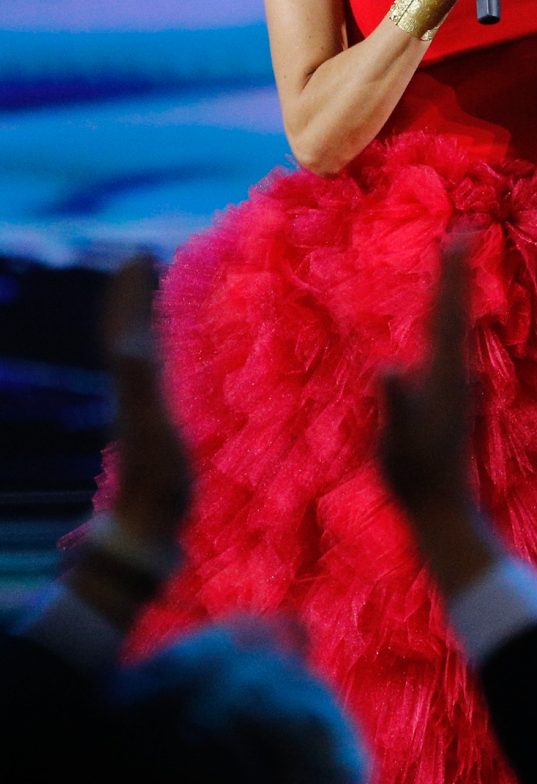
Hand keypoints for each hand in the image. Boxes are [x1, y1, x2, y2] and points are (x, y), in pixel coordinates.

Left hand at [101, 254, 188, 545]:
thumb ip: (140, 385)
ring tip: (152, 298)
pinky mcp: (153, 429)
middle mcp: (131, 392)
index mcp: (131, 383)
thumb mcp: (150, 426)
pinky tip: (164, 359)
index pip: (127, 327)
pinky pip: (152, 378)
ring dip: (142, 320)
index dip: (131, 292)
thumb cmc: (154, 480)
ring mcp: (140, 411)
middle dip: (132, 297)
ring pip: (136, 353)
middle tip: (142, 261)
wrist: (142, 528)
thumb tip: (130, 342)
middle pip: (125, 334)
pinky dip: (156, 353)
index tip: (141, 254)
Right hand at [380, 233, 502, 594]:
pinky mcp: (449, 399)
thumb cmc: (414, 475)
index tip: (460, 235)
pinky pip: (448, 346)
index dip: (451, 274)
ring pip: (455, 326)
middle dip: (457, 272)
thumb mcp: (397, 440)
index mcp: (444, 374)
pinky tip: (441, 326)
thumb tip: (387, 368)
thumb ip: (395, 403)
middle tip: (464, 233)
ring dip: (454, 293)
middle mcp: (455, 373)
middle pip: (455, 311)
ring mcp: (455, 385)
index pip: (447, 312)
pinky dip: (445, 323)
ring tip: (454, 266)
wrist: (442, 509)